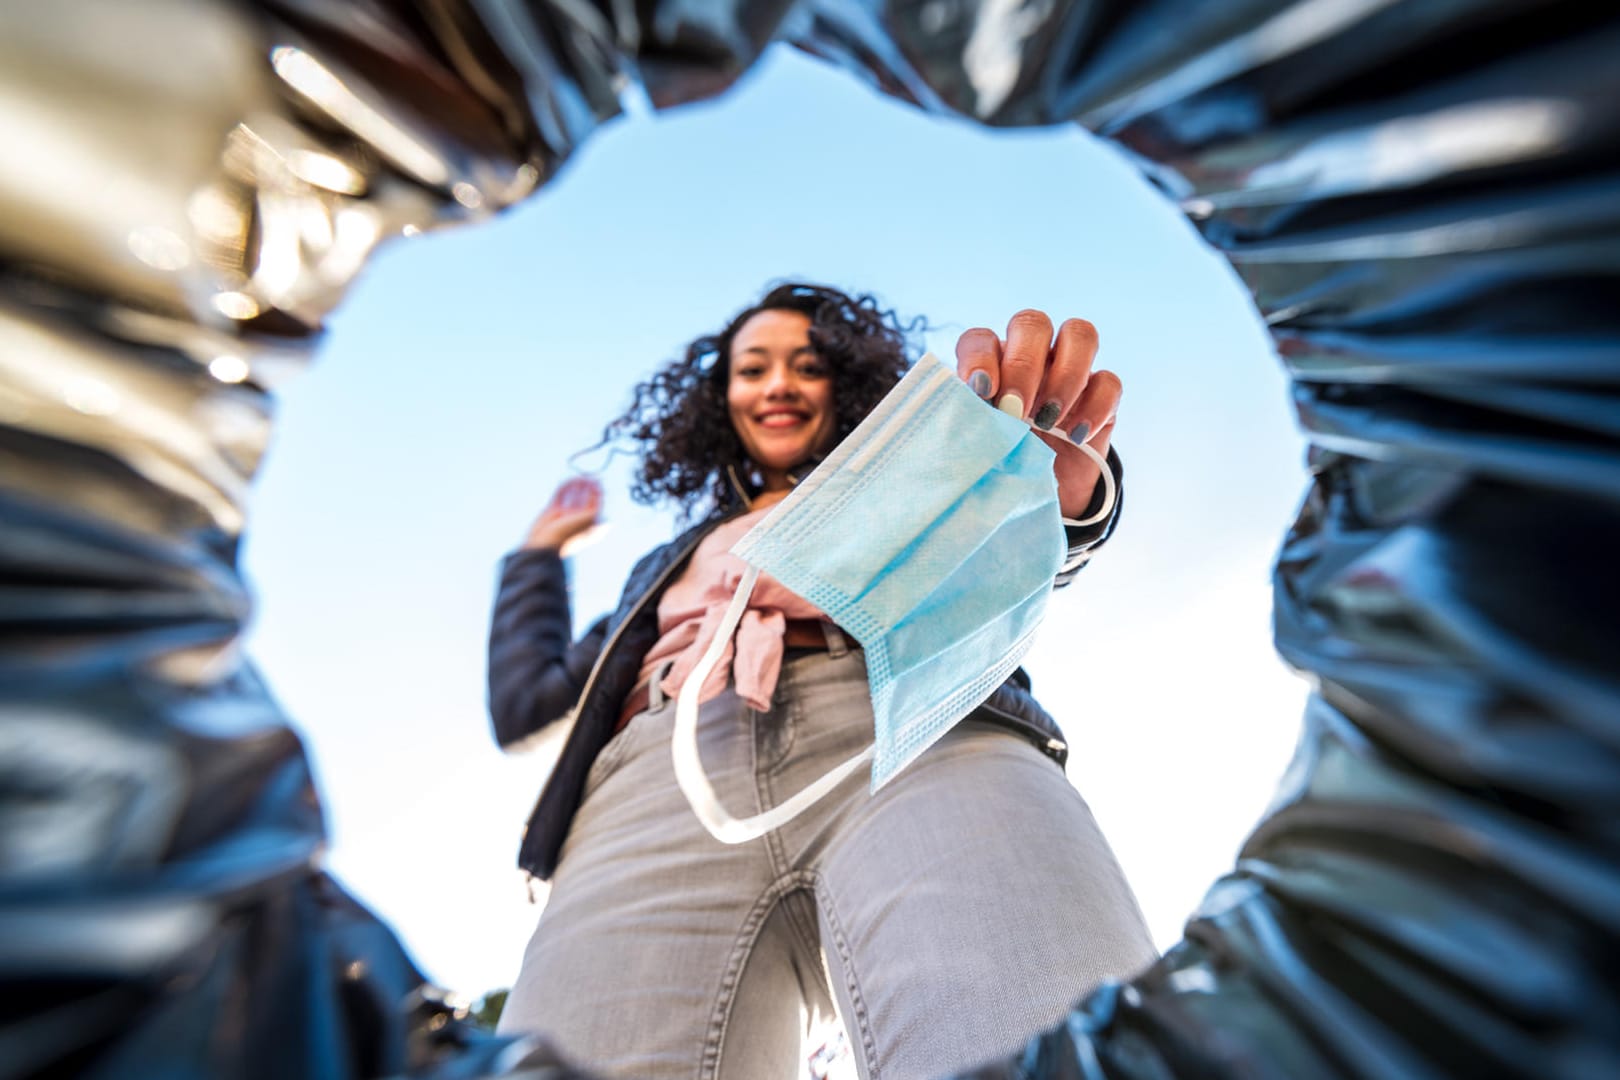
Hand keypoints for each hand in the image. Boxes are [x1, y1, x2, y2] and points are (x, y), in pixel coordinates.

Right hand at [523, 477, 603, 550]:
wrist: (546, 542)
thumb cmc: (568, 534)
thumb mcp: (588, 519)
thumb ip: (595, 504)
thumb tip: (597, 489)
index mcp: (588, 521)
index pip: (596, 504)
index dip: (598, 492)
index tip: (598, 481)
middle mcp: (577, 517)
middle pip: (584, 498)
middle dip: (586, 487)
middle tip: (587, 477)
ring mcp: (565, 513)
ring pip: (572, 496)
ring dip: (574, 486)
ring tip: (577, 478)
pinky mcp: (553, 510)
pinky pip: (559, 495)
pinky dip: (562, 488)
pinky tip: (565, 481)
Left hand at [955, 311, 1120, 518]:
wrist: (1040, 492)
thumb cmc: (1002, 462)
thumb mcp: (983, 446)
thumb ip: (974, 425)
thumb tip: (970, 420)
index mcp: (992, 363)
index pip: (981, 338)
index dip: (980, 357)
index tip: (980, 391)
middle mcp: (1031, 357)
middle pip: (1032, 323)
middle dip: (1023, 364)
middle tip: (1015, 409)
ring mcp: (1070, 369)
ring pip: (1079, 334)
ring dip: (1065, 375)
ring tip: (1048, 420)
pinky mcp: (1103, 394)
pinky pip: (1109, 381)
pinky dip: (1095, 407)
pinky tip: (1076, 436)